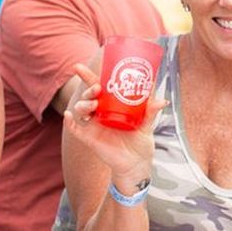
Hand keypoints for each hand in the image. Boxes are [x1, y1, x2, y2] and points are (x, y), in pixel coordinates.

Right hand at [64, 63, 162, 185]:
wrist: (136, 164)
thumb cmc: (140, 142)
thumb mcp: (147, 124)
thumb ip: (151, 112)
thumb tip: (162, 101)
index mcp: (110, 106)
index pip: (96, 87)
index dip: (87, 76)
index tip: (79, 67)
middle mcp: (99, 113)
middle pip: (87, 96)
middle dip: (88, 89)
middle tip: (97, 89)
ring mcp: (93, 125)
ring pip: (80, 110)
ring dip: (83, 103)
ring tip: (93, 104)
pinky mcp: (89, 138)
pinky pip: (75, 129)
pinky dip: (70, 122)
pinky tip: (69, 115)